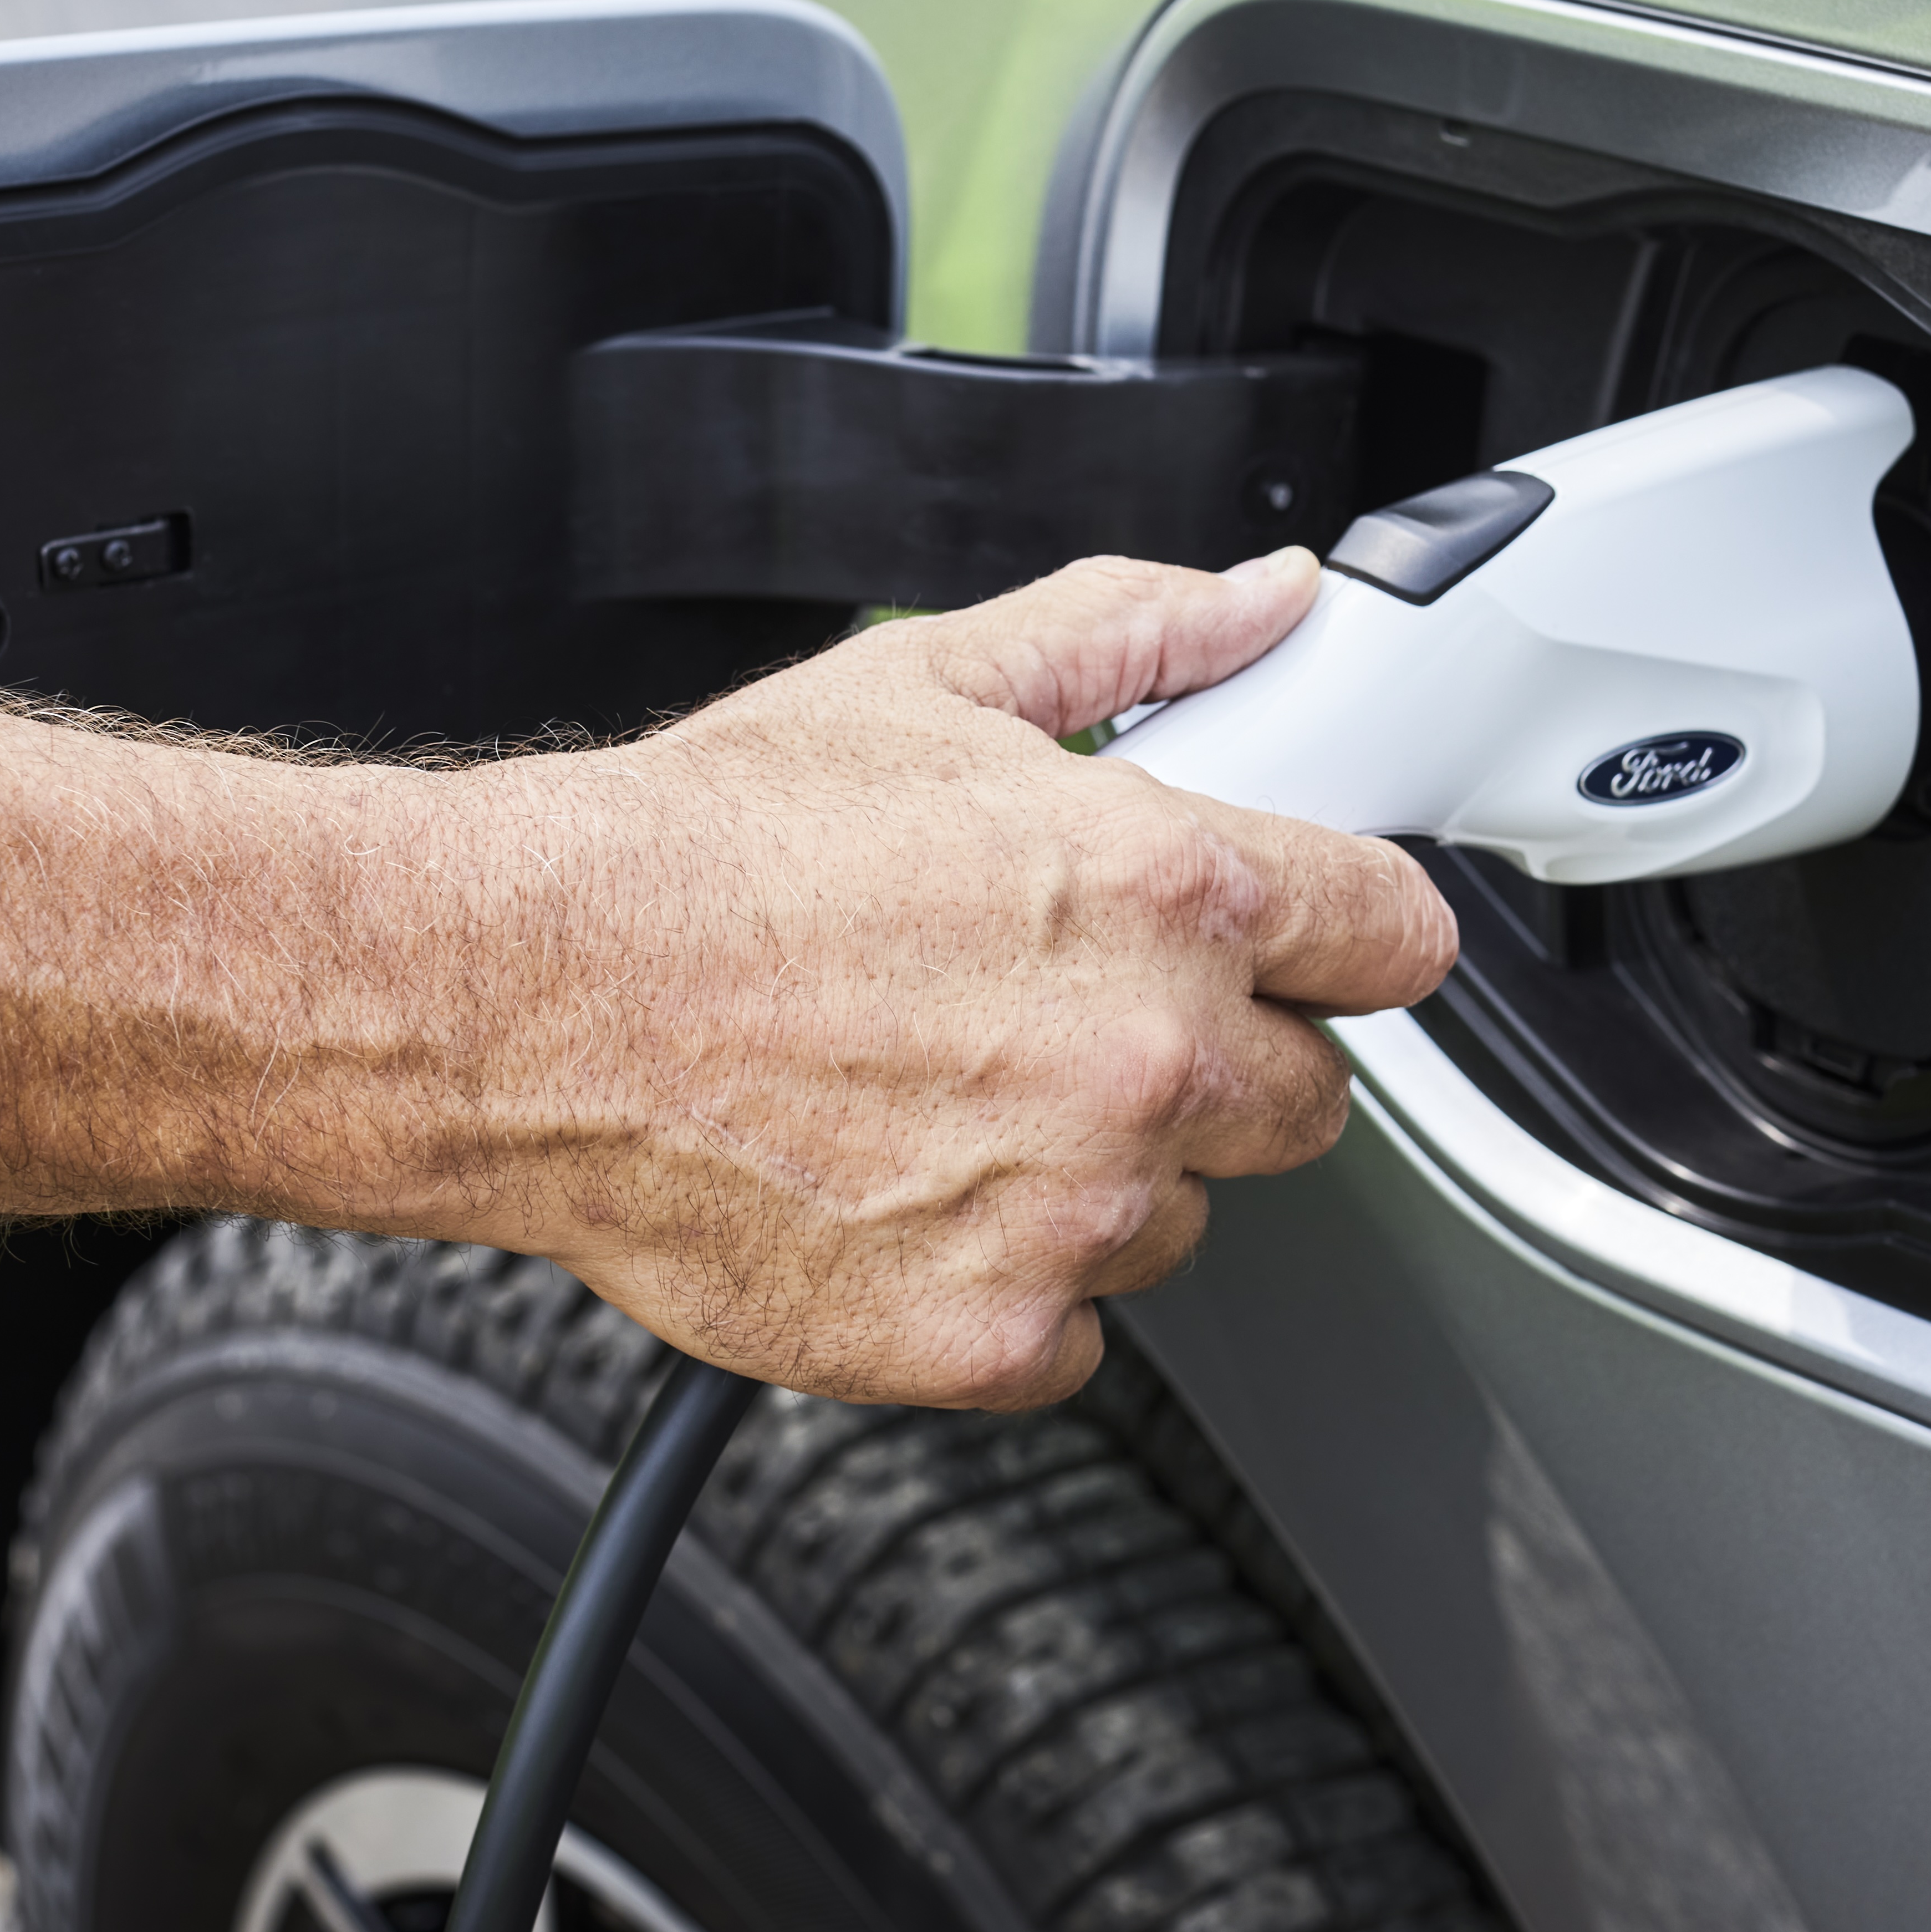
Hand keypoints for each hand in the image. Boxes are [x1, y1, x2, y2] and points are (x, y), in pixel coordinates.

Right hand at [415, 551, 1457, 1409]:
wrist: (535, 1001)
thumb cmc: (708, 850)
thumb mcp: (936, 683)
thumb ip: (1140, 635)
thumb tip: (1272, 598)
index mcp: (1168, 892)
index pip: (1395, 938)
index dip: (1349, 931)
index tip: (1303, 941)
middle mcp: (1144, 1060)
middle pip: (1309, 1099)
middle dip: (1219, 1055)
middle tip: (1074, 1012)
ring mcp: (1073, 1212)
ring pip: (1184, 1216)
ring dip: (1104, 1169)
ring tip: (952, 1091)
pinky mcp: (989, 1333)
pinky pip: (1076, 1329)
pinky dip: (1012, 1279)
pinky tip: (912, 1188)